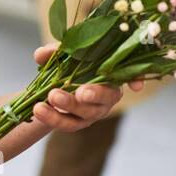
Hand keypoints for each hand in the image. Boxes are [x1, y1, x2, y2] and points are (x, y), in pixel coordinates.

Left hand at [28, 45, 144, 131]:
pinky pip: (66, 124)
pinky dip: (52, 118)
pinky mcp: (77, 123)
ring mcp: (93, 112)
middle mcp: (107, 95)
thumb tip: (42, 54)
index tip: (136, 86)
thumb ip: (54, 51)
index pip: (128, 75)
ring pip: (85, 113)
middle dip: (95, 95)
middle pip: (106, 98)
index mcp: (110, 74)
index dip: (135, 80)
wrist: (50, 87)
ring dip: (68, 106)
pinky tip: (39, 109)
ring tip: (51, 96)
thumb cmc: (67, 65)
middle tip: (80, 92)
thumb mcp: (62, 54)